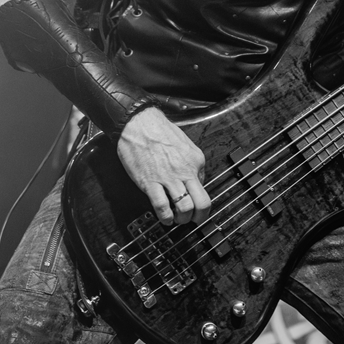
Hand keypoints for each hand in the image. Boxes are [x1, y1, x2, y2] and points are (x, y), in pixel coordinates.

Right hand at [117, 107, 210, 225]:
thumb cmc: (159, 131)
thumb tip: (195, 180)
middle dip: (199, 216)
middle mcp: (185, 171)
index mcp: (196, 161)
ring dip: (182, 219)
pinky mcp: (150, 182)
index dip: (198, 197)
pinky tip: (164, 218)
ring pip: (184, 208)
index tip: (194, 202)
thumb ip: (192, 163)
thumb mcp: (186, 145)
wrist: (139, 123)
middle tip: (193, 220)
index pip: (205, 187)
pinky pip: (162, 206)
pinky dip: (165, 218)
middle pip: (202, 203)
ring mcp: (168, 178)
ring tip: (177, 219)